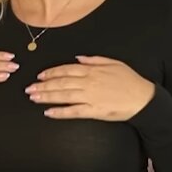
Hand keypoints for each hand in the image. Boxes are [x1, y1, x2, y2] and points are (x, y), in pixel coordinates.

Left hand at [25, 55, 154, 120]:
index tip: (39, 76)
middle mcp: (89, 82)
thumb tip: (79, 58)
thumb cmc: (130, 80)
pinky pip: (73, 112)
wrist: (143, 99)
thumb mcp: (114, 63)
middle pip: (61, 82)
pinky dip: (60, 112)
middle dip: (43, 86)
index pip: (67, 69)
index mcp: (92, 70)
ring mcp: (90, 97)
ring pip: (64, 95)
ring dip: (47, 97)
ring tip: (34, 98)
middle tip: (29, 89)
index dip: (51, 72)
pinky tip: (49, 113)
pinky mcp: (94, 111)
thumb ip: (94, 60)